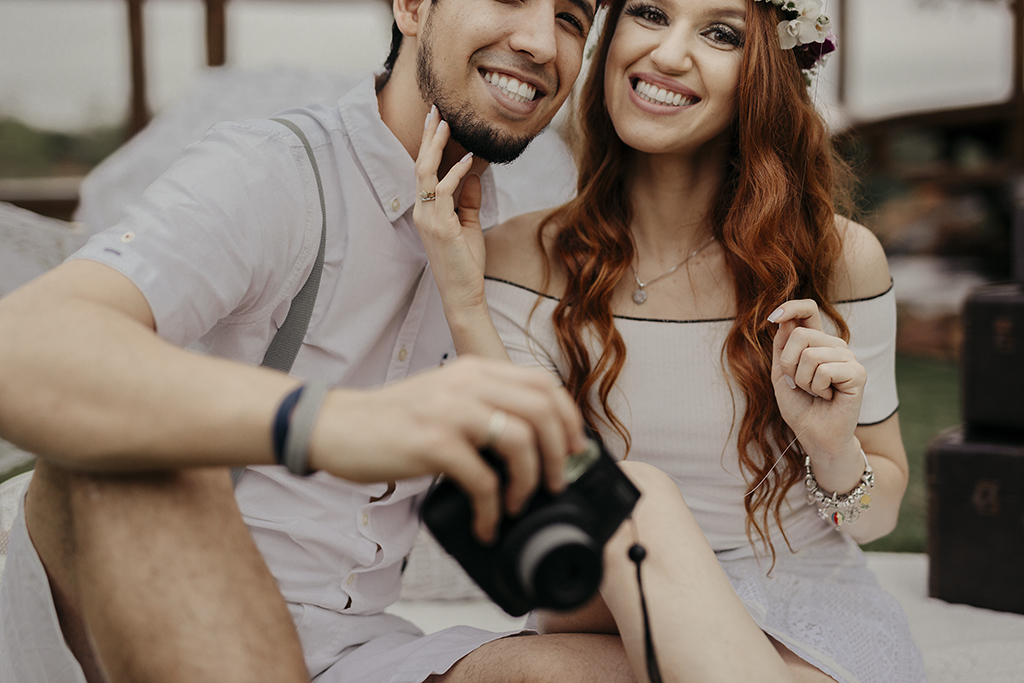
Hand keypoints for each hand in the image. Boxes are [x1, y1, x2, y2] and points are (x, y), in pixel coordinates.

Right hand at [308, 357, 587, 542]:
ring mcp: (451, 411)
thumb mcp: (445, 397)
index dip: (569, 419)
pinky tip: (485, 523)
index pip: (544, 384)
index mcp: (476, 371)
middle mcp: (468, 384)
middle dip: (560, 453)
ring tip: (520, 503)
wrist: (338, 426)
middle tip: (556, 482)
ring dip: (531, 481)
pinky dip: (493, 508)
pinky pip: (484, 479)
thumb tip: (531, 442)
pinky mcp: (434, 443)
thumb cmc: (391, 420)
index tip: (573, 449)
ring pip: (521, 441)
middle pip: (542, 410)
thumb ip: (483, 406)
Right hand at [413, 106, 485, 314]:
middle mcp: (421, 212)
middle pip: (420, 166)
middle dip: (428, 137)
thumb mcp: (467, 225)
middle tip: (436, 110)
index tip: (437, 121)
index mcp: (426, 211)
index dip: (429, 146)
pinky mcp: (439, 226)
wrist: (462, 293)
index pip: (424, 171)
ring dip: (436, 147)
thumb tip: (472, 173)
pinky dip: (456, 174)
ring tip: (446, 124)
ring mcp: (427, 218)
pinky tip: (469, 160)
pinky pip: (444, 192)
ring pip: (426, 174)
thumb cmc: (465, 263)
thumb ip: (467, 200)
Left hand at [769, 300, 864, 458]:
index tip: (773, 316)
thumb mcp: (781, 373)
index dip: (791, 307)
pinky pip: (824, 370)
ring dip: (803, 380)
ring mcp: (849, 357)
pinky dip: (817, 388)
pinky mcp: (858, 373)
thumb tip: (784, 319)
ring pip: (810, 354)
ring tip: (815, 391)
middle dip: (789, 364)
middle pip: (800, 334)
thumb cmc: (800, 405)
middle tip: (799, 384)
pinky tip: (828, 396)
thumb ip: (782, 346)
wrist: (814, 434)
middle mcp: (835, 345)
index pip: (808, 310)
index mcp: (817, 342)